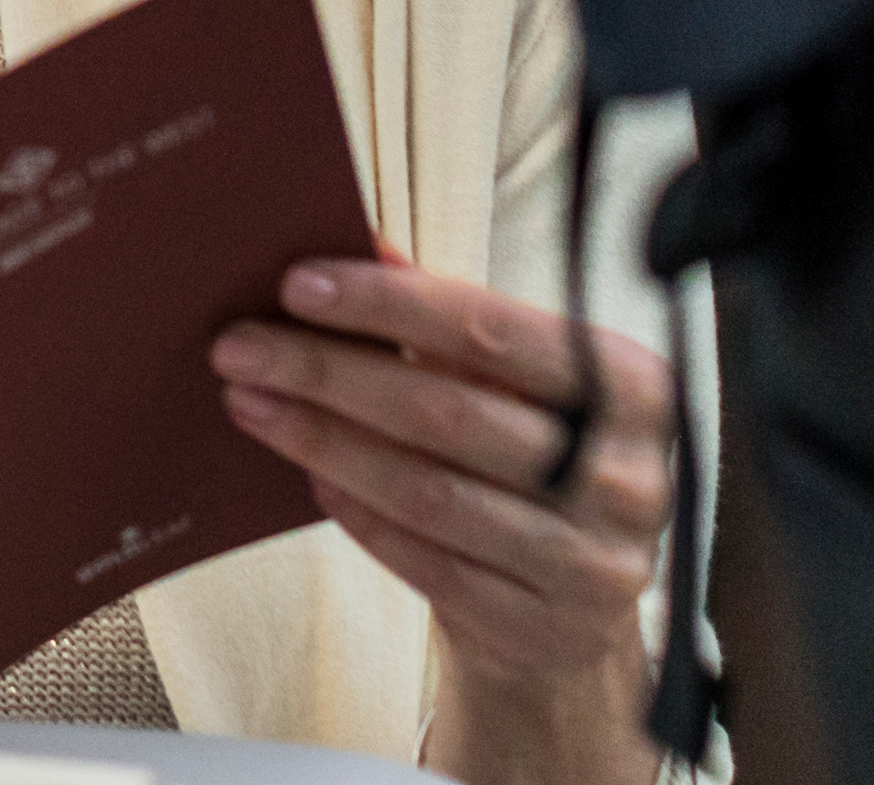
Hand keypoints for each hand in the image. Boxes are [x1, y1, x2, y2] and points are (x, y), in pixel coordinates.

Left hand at [216, 257, 669, 784]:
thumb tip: (362, 246)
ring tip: (250, 403)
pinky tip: (307, 472)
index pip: (492, 330)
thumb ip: (453, 319)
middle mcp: (625, 476)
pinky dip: (357, 511)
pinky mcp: (539, 627)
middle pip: (447, 412)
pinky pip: (426, 560)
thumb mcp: (519, 386)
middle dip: (329, 372)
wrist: (577, 617)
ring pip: (428, 491)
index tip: (295, 284)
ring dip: (324, 440)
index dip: (389, 304)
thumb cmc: (536, 464)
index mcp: (632, 387)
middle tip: (240, 347)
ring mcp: (589, 562)